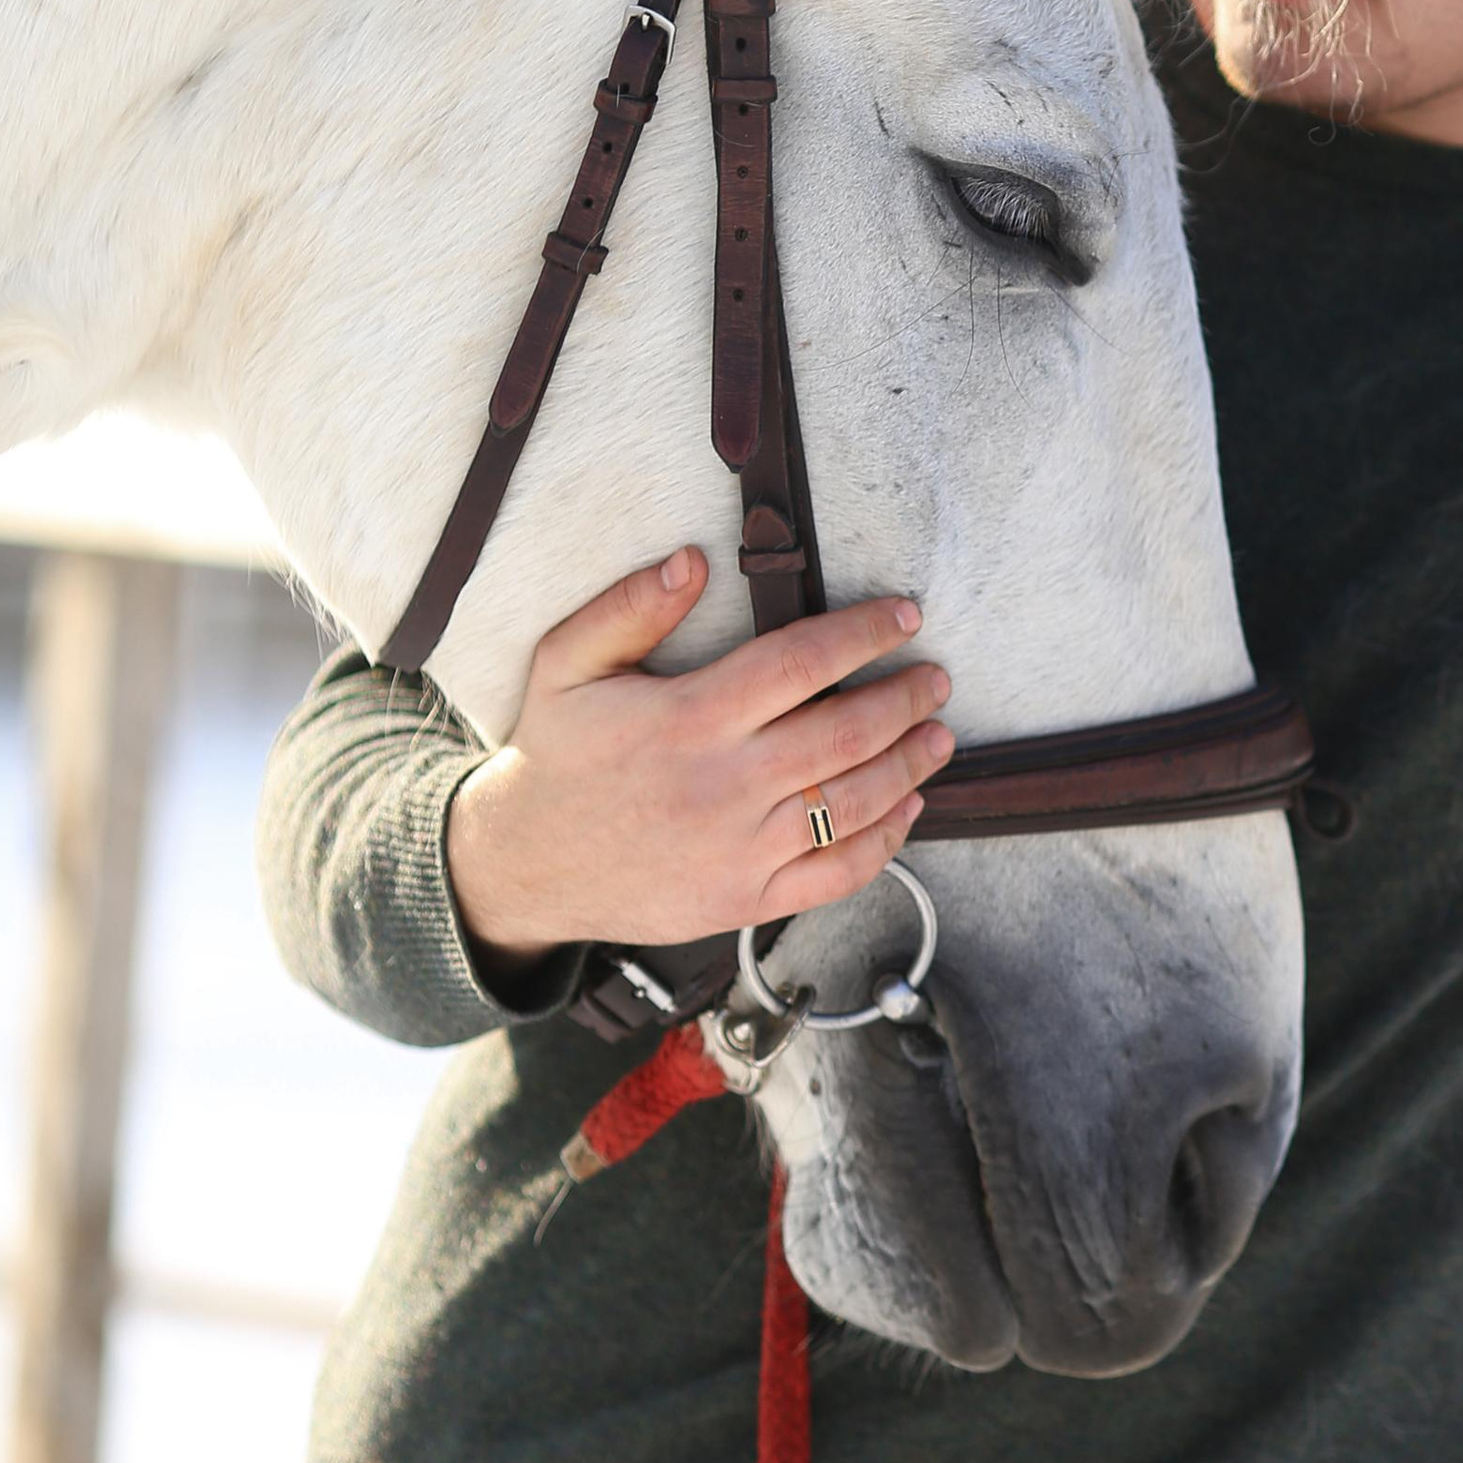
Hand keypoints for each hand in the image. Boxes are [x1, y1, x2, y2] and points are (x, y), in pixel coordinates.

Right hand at [444, 549, 953, 965]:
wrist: (524, 863)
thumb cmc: (556, 753)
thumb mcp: (567, 664)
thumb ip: (629, 607)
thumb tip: (693, 560)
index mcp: (687, 719)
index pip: (799, 664)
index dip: (862, 635)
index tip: (904, 617)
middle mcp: (722, 787)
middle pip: (844, 735)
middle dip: (904, 701)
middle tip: (937, 679)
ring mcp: (738, 851)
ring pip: (852, 804)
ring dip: (910, 766)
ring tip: (939, 736)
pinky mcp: (745, 901)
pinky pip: (835, 875)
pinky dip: (885, 843)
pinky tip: (907, 809)